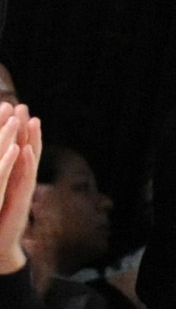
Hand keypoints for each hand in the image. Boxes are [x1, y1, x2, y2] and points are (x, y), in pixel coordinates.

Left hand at [0, 103, 41, 272]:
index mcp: (10, 178)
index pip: (13, 151)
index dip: (13, 132)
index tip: (12, 110)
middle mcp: (18, 182)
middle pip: (23, 151)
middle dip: (23, 129)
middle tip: (24, 106)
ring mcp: (21, 192)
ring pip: (28, 161)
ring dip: (31, 140)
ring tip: (32, 121)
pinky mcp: (20, 202)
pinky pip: (24, 179)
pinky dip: (26, 164)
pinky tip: (27, 150)